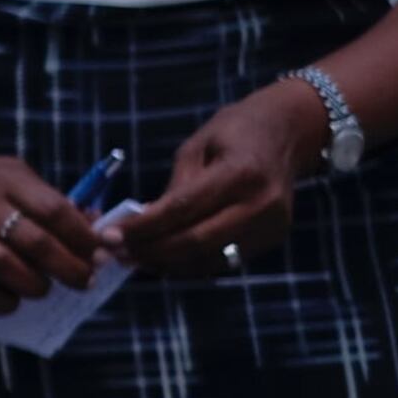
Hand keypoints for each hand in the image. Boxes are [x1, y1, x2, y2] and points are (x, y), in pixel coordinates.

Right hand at [0, 148, 108, 316]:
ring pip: (5, 267)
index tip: (98, 251)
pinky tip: (14, 300)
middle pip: (35, 243)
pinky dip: (2, 302)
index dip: (82, 235)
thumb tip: (97, 227)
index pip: (54, 210)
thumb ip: (55, 201)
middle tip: (86, 280)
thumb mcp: (19, 176)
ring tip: (45, 288)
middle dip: (69, 267)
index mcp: (9, 183)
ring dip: (35, 285)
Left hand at [118, 80, 322, 277]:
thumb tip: (142, 225)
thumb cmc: (234, 133)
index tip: (109, 237)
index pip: (183, 210)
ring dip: (167, 264)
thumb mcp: (196, 147)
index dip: (144, 227)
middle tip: (116, 253)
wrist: (288, 134)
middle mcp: (261, 204)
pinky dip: (190, 263)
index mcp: (240, 173)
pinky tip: (163, 258)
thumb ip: (174, 188)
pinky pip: (224, 260)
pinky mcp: (272, 239)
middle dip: (151, 251)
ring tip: (132, 258)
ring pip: (209, 259)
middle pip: (196, 242)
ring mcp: (271, 226)